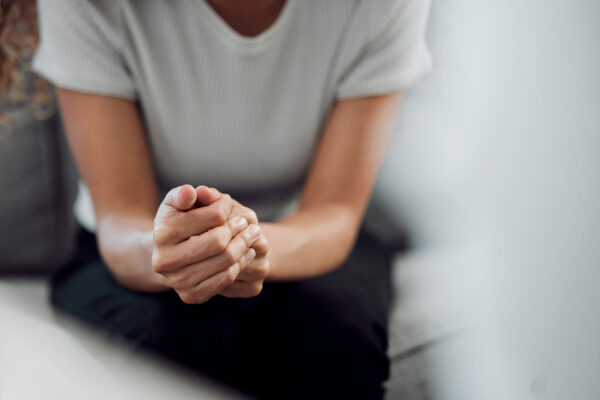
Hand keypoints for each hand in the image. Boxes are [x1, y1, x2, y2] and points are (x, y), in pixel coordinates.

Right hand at [151, 185, 260, 303]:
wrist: (167, 255)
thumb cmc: (177, 221)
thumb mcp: (178, 202)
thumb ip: (185, 194)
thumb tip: (192, 192)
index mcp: (162, 233)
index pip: (213, 216)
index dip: (225, 206)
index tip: (228, 203)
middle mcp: (165, 261)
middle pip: (219, 241)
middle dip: (239, 229)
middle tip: (247, 222)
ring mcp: (177, 281)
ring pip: (225, 261)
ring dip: (245, 245)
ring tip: (252, 234)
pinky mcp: (191, 296)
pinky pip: (226, 279)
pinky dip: (241, 264)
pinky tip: (246, 252)